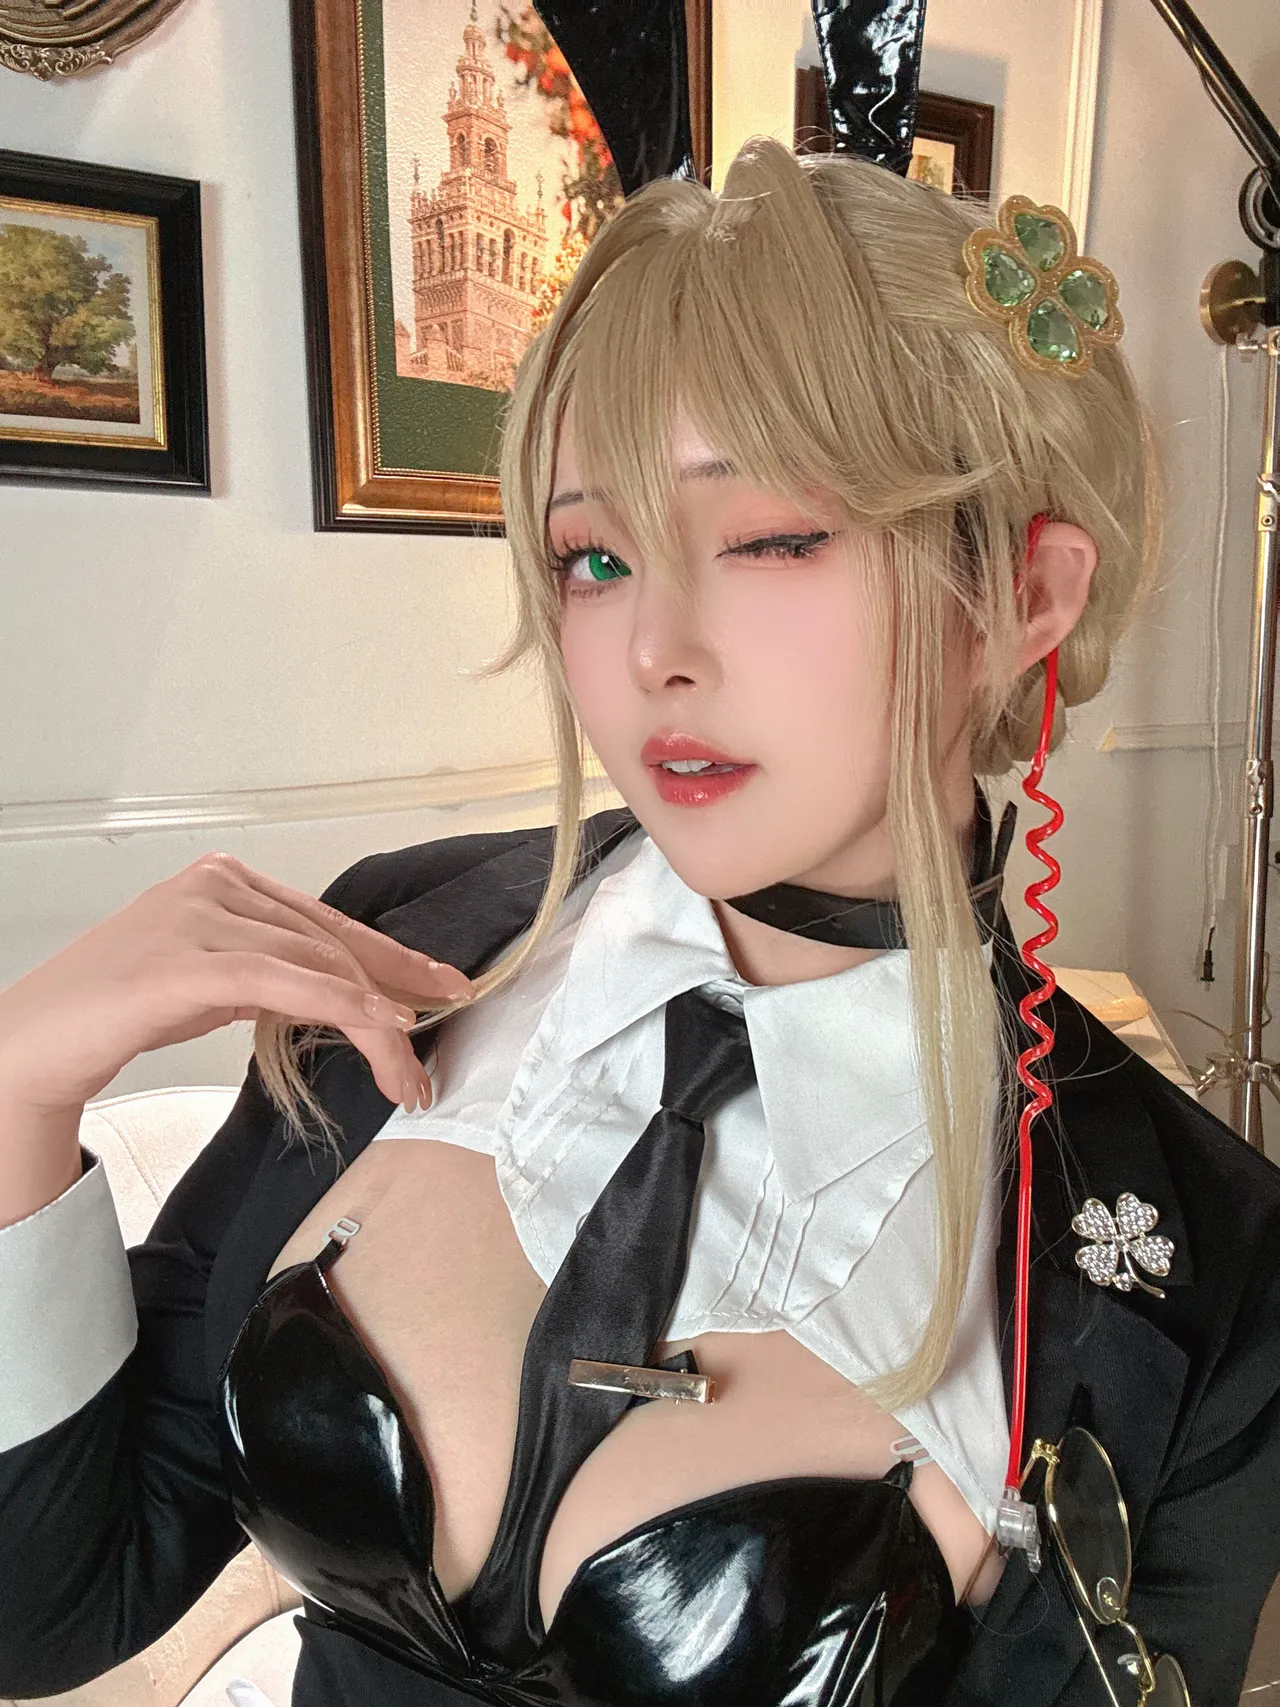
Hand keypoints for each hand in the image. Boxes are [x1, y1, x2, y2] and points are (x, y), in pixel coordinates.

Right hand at [0, 853, 474, 1119]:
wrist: (37, 1038)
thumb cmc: (118, 1009)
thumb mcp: (209, 980)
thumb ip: (267, 970)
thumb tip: (335, 990)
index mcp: (226, 880)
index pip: (327, 922)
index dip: (391, 956)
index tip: (439, 984)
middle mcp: (218, 885)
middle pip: (332, 941)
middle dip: (395, 992)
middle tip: (435, 1037)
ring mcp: (202, 917)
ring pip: (320, 964)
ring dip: (377, 1022)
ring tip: (405, 1071)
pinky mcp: (190, 961)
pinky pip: (287, 982)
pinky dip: (342, 1005)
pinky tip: (380, 1028)